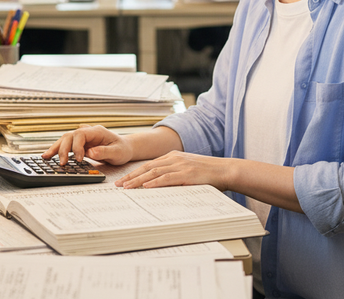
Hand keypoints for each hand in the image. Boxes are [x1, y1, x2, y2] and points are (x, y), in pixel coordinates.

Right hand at [41, 125, 133, 165]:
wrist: (124, 149)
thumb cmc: (122, 149)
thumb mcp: (117, 152)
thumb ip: (104, 152)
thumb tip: (90, 152)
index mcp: (97, 131)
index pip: (81, 134)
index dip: (77, 146)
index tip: (79, 159)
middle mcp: (88, 132)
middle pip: (70, 136)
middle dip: (64, 149)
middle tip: (63, 163)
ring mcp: (83, 138)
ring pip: (65, 139)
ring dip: (56, 148)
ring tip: (46, 157)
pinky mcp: (79, 145)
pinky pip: (66, 146)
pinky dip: (57, 150)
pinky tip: (48, 156)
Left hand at [114, 151, 233, 190]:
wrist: (225, 170)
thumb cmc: (208, 173)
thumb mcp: (188, 170)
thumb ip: (174, 175)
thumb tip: (158, 186)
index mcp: (173, 156)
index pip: (149, 165)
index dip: (135, 172)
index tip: (123, 180)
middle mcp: (174, 158)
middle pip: (147, 167)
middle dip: (131, 176)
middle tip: (119, 185)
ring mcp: (180, 165)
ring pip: (153, 172)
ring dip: (138, 180)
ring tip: (126, 187)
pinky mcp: (186, 173)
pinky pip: (166, 178)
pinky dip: (154, 182)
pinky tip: (145, 187)